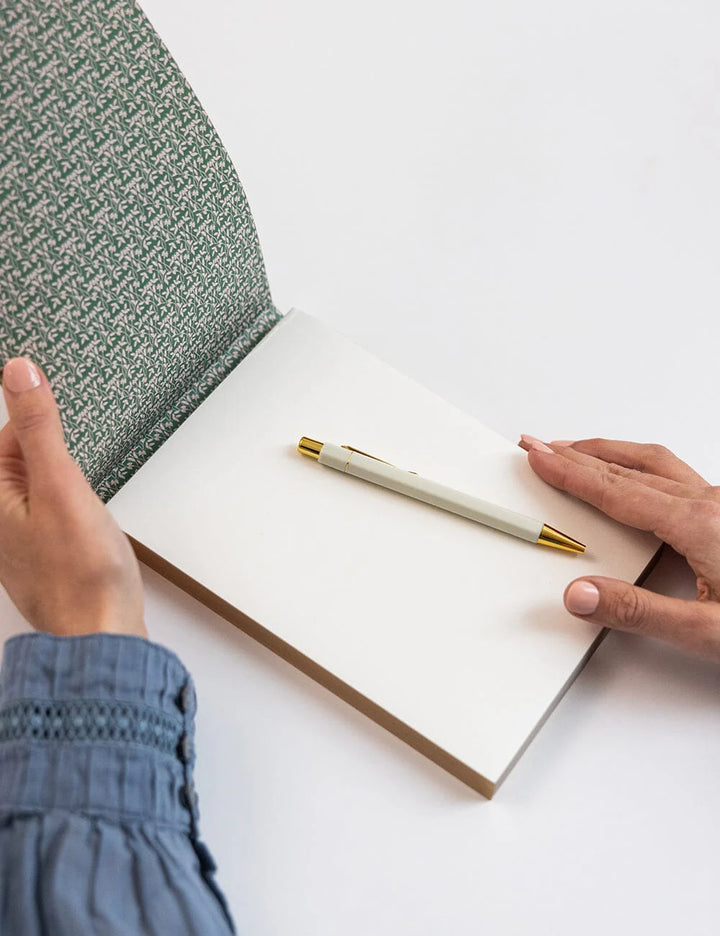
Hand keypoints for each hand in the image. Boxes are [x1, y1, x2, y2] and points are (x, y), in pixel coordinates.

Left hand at [0, 357, 146, 636]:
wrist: (101, 636)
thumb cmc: (82, 573)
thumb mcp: (62, 485)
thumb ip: (39, 428)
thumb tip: (18, 372)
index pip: (6, 436)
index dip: (40, 427)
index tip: (63, 433)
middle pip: (23, 460)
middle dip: (54, 457)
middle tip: (78, 489)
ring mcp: (18, 540)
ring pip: (41, 488)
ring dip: (66, 485)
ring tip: (86, 514)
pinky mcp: (42, 555)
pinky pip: (52, 513)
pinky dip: (72, 510)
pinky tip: (89, 530)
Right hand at [520, 434, 719, 661]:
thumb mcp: (709, 633)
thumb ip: (639, 612)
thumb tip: (579, 594)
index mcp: (697, 525)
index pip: (614, 491)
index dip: (569, 471)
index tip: (537, 455)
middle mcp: (710, 504)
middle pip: (629, 466)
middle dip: (578, 453)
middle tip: (541, 444)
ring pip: (655, 462)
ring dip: (609, 452)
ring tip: (577, 449)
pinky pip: (675, 472)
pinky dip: (638, 464)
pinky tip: (636, 475)